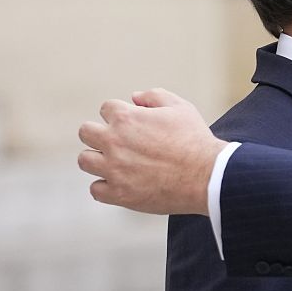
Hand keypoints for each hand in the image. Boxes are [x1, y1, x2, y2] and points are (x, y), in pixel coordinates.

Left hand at [77, 88, 225, 214]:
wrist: (206, 176)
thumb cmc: (194, 142)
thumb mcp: (181, 107)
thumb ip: (154, 96)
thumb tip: (135, 98)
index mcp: (126, 118)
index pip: (106, 108)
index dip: (118, 113)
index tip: (128, 122)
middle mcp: (113, 142)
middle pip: (86, 132)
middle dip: (99, 133)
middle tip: (115, 140)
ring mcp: (113, 169)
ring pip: (85, 160)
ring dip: (97, 159)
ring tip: (114, 162)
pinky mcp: (117, 193)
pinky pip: (96, 189)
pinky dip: (106, 186)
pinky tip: (121, 182)